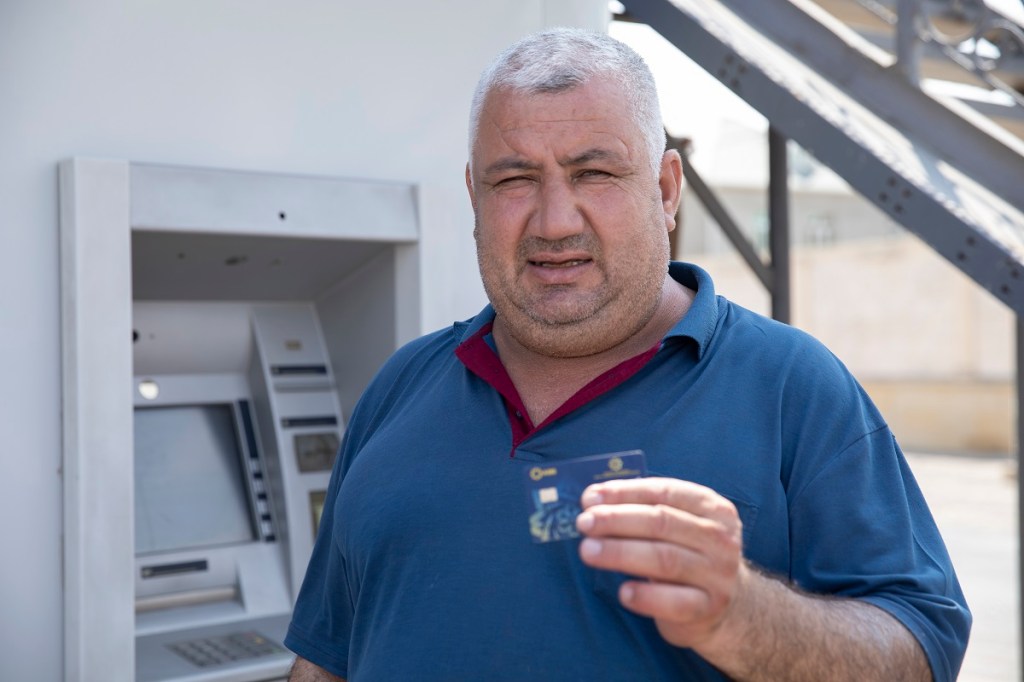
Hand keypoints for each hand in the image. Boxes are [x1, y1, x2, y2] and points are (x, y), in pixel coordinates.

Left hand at [575, 477, 747, 650]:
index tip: (589, 498)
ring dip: (621, 553)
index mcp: (712, 508)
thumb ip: (644, 510)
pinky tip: (623, 592)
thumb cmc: (688, 555)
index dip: (624, 493)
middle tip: (584, 523)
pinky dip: (645, 596)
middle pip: (661, 523)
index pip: (664, 492)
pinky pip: (674, 602)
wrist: (728, 606)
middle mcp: (719, 538)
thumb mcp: (679, 525)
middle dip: (617, 520)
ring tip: (587, 551)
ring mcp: (718, 575)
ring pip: (665, 559)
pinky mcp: (708, 608)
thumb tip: (593, 499)